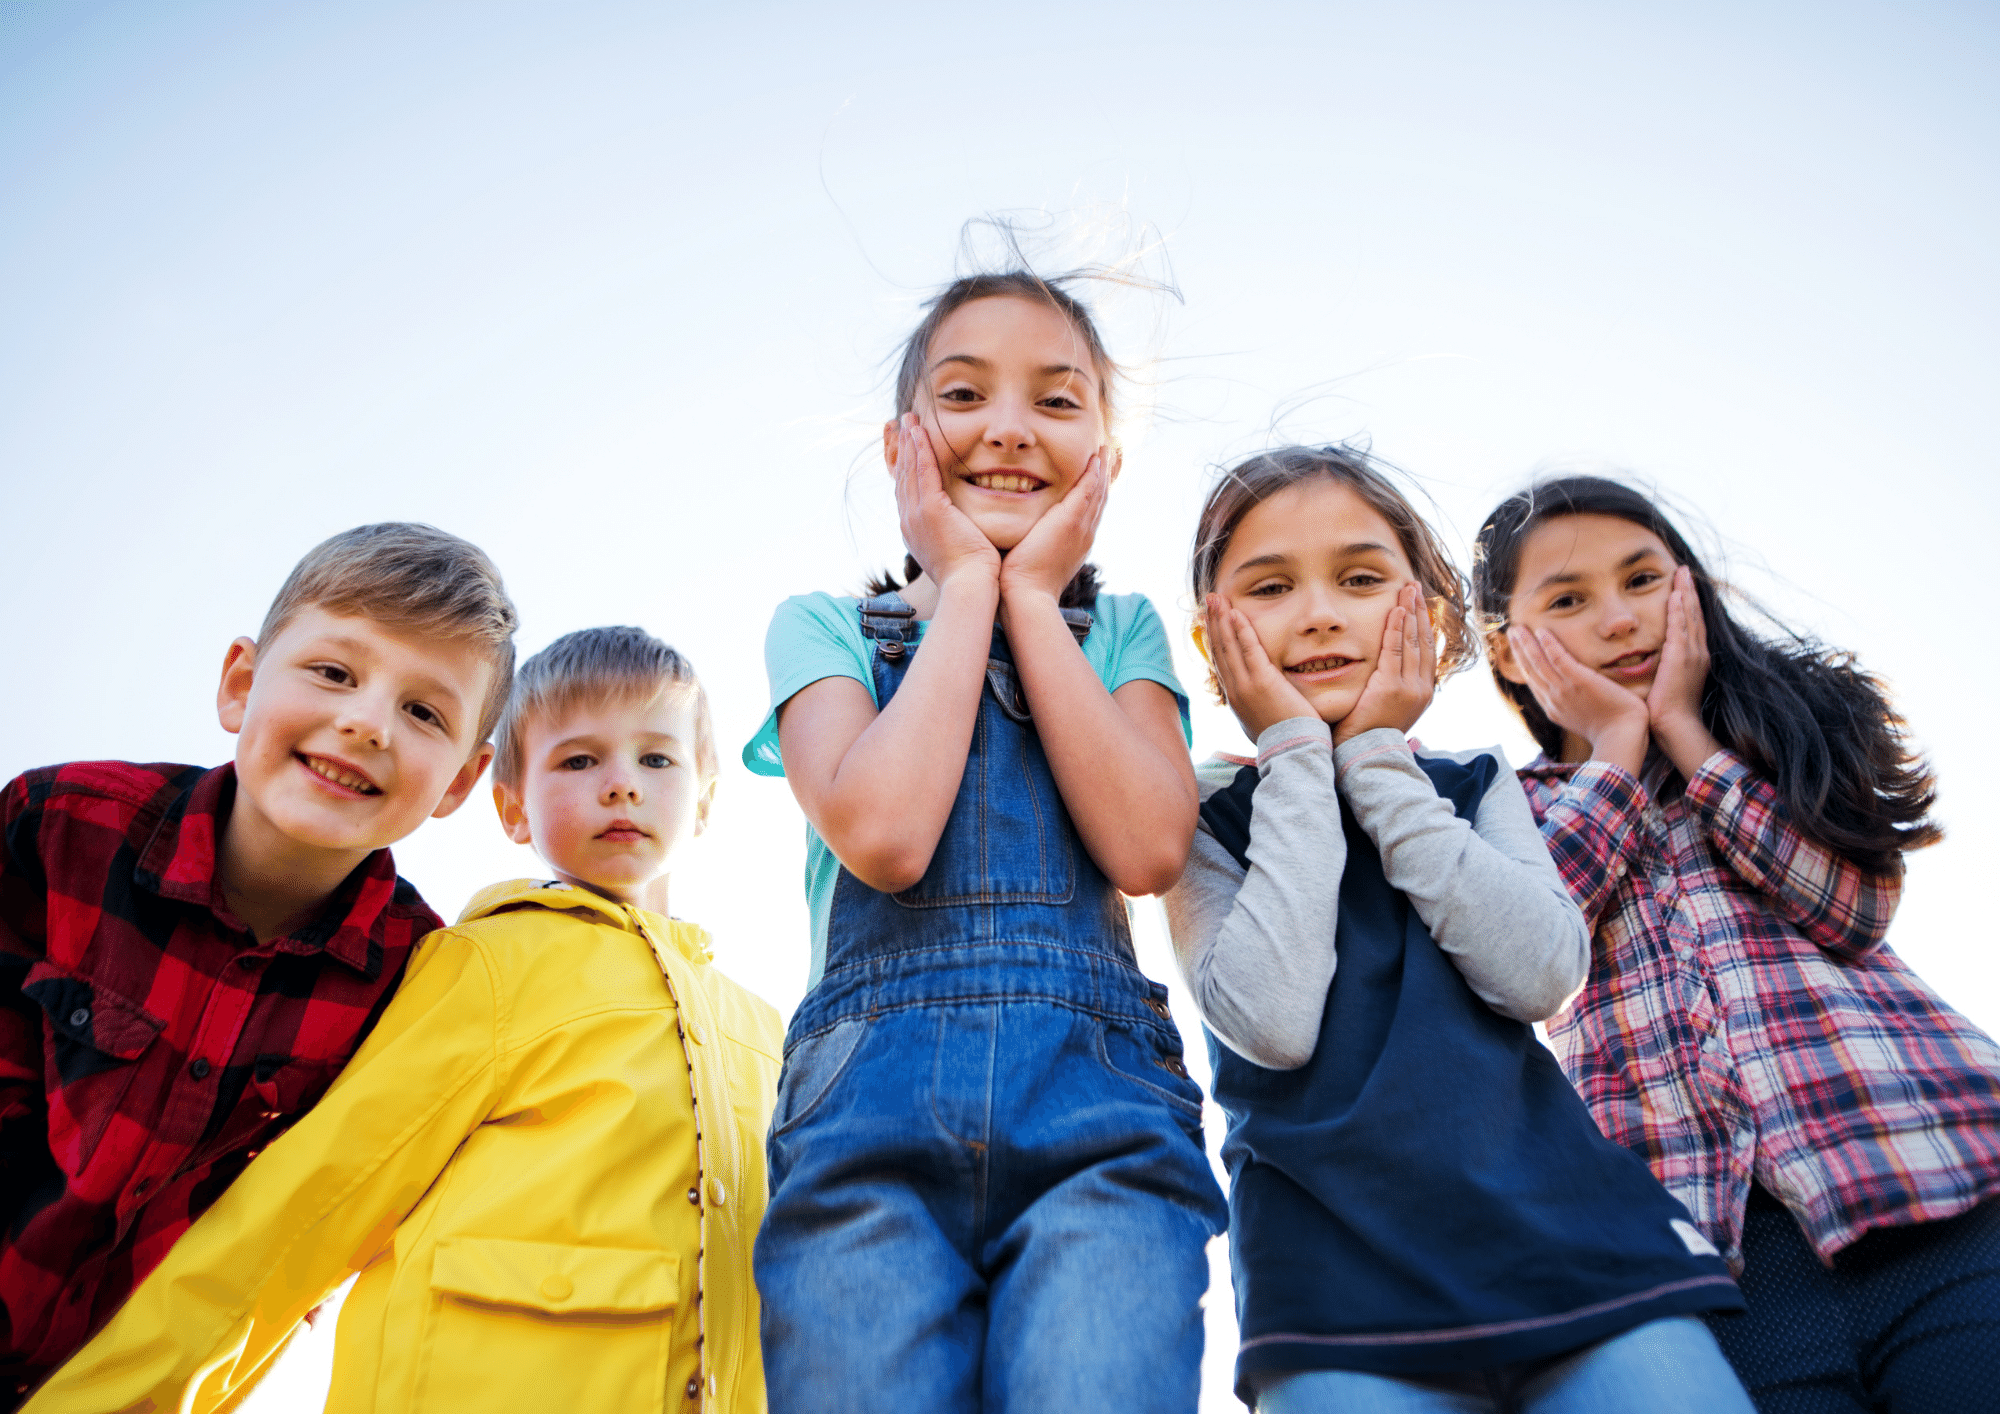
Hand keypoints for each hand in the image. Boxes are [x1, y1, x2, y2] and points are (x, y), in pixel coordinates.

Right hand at [889, 414, 998, 590]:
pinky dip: (920, 450)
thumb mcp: (958, 552)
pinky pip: (923, 472)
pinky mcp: (930, 510)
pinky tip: (919, 431)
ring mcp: (917, 515)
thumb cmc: (972, 576)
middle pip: (901, 477)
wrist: (969, 588)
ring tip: (907, 420)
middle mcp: (909, 521)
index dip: (904, 467)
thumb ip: (956, 535)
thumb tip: (965, 529)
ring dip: (908, 442)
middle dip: (900, 449)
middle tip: (898, 426)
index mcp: (914, 531)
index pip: (906, 492)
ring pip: (909, 470)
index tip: (904, 448)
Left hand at [997, 447, 1109, 604]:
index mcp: (1077, 544)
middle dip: (1105, 478)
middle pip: (1100, 500)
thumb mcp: (1032, 562)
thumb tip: (1019, 542)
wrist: (1027, 595)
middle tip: (1109, 457)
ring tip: (1106, 451)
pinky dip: (1094, 473)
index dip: (1095, 494)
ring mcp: (1081, 527)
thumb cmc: (1022, 584)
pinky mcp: (1071, 519)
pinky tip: (1096, 458)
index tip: (1097, 477)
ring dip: (1103, 470)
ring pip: (1098, 492)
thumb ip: (1032, 547)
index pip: (1089, 513)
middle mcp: (1085, 534)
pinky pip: (1088, 490)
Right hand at [1204, 594, 1317, 742]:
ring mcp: (1246, 686)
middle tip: (1210, 599)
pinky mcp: (1262, 682)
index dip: (1215, 637)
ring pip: (1228, 646)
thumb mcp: (1264, 720)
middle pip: (1219, 649)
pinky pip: (1248, 650)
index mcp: (1236, 697)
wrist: (1293, 752)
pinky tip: (1237, 613)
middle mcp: (1235, 690)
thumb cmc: (1285, 738)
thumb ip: (1259, 705)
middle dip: (1213, 621)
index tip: (1212, 619)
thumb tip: (1258, 701)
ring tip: (1217, 598)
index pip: (1221, 660)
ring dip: (1222, 619)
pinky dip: (1241, 631)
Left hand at [1334, 583, 1436, 744]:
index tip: (1420, 604)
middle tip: (1415, 588)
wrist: (1364, 756)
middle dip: (1420, 611)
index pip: (1426, 651)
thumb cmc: (1368, 734)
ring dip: (1410, 612)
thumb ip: (1390, 689)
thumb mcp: (1386, 710)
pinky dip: (1396, 629)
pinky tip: (1397, 610)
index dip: (1424, 625)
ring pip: (1413, 642)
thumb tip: (1386, 674)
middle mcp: (1421, 689)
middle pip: (1424, 641)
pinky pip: (1395, 651)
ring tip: (1408, 590)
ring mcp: (1409, 688)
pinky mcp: (1392, 688)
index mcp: (1421, 693)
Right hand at [1505, 623, 1649, 770]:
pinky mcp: (1580, 681)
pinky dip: (1548, 645)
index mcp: (1554, 709)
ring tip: (1517, 628)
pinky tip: (1541, 631)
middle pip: (1530, 670)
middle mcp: (1553, 699)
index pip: (1534, 682)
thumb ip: (1579, 707)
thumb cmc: (1613, 731)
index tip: (1519, 650)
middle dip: (1519, 650)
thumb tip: (1581, 698)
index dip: (1524, 664)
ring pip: (1538, 662)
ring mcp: (1564, 690)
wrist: (1621, 737)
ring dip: (1526, 643)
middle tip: (1512, 632)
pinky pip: (1559, 659)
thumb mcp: (1587, 722)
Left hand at [1647, 566, 1722, 775]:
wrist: (1676, 727)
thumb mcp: (1667, 683)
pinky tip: (1675, 595)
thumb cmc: (1667, 711)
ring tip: (1681, 573)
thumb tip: (1652, 661)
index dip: (1688, 603)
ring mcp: (1691, 655)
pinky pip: (1680, 629)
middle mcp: (1697, 653)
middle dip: (1690, 591)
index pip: (1692, 624)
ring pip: (1690, 617)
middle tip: (1684, 570)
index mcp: (1694, 658)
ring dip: (1686, 594)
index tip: (1682, 585)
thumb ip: (1664, 668)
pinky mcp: (1681, 660)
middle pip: (1694, 614)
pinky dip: (1679, 611)